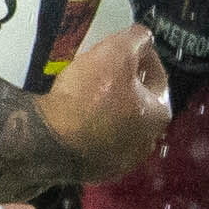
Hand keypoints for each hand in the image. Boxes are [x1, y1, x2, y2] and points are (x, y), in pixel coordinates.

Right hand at [33, 18, 173, 185]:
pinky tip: (78, 114)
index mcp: (159, 114)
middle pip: (139, 103)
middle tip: (107, 66)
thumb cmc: (90, 95)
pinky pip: (99, 141)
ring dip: (110, 107)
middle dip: (127, 83)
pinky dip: (93, 127)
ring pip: (119, 124)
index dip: (143, 54)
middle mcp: (147, 143)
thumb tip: (145, 37)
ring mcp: (121, 162)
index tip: (127, 44)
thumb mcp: (116, 52)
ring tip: (89, 89)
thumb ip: (136, 39)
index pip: (158, 76)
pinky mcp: (96, 172)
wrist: (49, 140)